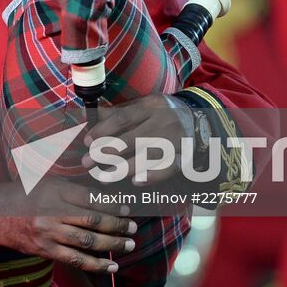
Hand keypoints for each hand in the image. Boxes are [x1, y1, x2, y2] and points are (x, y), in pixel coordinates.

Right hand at [0, 179, 135, 273]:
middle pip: (93, 219)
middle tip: (133, 227)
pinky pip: (75, 259)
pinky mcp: (45, 249)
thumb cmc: (23, 194)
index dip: (113, 204)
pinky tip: (111, 266)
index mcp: (56, 190)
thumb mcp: (47, 182)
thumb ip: (72, 189)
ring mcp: (49, 232)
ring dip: (112, 244)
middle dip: (118, 225)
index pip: (91, 198)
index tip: (128, 208)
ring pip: (88, 240)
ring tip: (128, 245)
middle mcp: (53, 210)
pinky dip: (95, 264)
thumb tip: (103, 197)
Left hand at [80, 94, 195, 179]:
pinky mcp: (185, 156)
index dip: (104, 130)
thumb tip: (87, 115)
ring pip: (148, 156)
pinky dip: (151, 175)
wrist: (199, 121)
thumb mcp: (142, 106)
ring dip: (124, 168)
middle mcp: (165, 121)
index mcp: (151, 106)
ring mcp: (176, 140)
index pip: (124, 118)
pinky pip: (168, 168)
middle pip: (133, 138)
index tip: (87, 141)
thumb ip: (116, 113)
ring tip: (103, 177)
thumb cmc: (162, 114)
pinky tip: (135, 181)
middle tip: (88, 162)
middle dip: (107, 152)